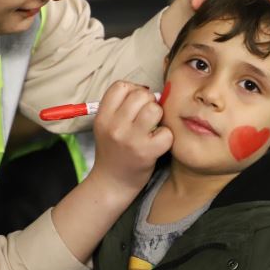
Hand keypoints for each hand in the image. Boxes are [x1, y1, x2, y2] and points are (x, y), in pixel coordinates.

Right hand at [88, 81, 172, 200]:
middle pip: (141, 94)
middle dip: (149, 102)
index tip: (135, 104)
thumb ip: (121, 107)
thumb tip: (149, 91)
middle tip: (146, 117)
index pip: (121, 86)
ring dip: (159, 117)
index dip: (133, 90)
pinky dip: (166, 137)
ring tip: (153, 128)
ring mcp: (131, 139)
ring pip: (155, 109)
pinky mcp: (147, 152)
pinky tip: (158, 143)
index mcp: (103, 117)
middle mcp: (114, 126)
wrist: (112, 183)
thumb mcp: (106, 126)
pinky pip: (167, 131)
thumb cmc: (114, 151)